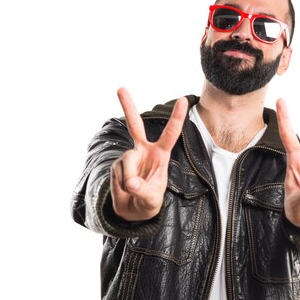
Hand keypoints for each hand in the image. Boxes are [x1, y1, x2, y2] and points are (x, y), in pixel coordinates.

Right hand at [111, 87, 187, 220]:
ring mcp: (129, 157)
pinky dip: (120, 185)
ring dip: (129, 179)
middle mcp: (143, 151)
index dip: (177, 118)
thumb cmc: (149, 202)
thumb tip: (130, 182)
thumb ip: (142, 190)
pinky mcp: (116, 165)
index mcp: (160, 155)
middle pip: (135, 126)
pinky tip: (124, 189)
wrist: (132, 211)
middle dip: (127, 107)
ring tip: (133, 190)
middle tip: (121, 88)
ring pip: (127, 162)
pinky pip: (117, 173)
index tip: (183, 100)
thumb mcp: (151, 200)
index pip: (170, 134)